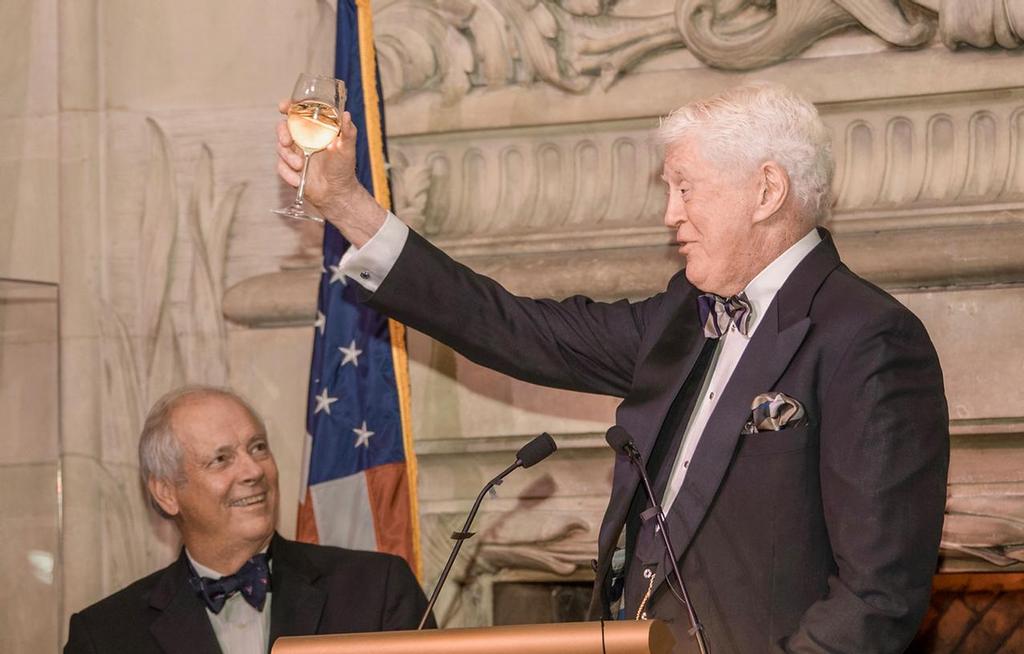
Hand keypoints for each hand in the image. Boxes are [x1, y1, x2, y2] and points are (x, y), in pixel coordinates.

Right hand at [275, 100, 385, 244]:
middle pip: (283, 127)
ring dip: (287, 157)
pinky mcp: (289, 167)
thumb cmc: (344, 168)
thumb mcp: (348, 149)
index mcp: (315, 129)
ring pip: (280, 147)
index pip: (299, 112)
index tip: (284, 107)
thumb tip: (346, 114)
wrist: (336, 193)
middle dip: (281, 133)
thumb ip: (348, 132)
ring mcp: (294, 153)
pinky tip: (297, 180)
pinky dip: (286, 173)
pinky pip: (280, 166)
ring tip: (300, 166)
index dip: (289, 106)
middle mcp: (303, 138)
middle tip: (287, 142)